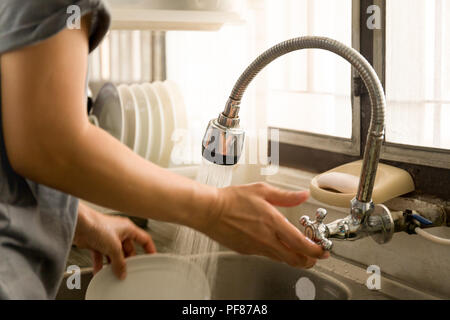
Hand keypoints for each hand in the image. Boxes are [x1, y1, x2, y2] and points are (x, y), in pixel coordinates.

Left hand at [73, 203, 155, 278]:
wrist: (79, 224)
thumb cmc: (97, 226)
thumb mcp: (114, 247)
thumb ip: (119, 262)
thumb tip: (122, 272)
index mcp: (128, 228)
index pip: (144, 239)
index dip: (149, 248)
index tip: (151, 257)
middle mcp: (119, 232)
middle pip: (128, 249)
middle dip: (127, 260)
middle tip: (128, 269)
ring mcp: (107, 238)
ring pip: (114, 254)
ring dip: (113, 263)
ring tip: (114, 272)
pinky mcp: (97, 242)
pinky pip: (102, 256)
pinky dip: (100, 264)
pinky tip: (100, 270)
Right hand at [201, 182, 328, 268]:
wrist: (209, 210)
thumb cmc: (232, 199)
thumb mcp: (262, 191)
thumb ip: (285, 196)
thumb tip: (303, 196)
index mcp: (272, 223)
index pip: (301, 244)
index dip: (316, 251)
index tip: (323, 251)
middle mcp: (266, 239)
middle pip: (294, 259)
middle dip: (308, 260)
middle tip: (314, 255)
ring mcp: (256, 248)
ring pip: (281, 259)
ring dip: (293, 257)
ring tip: (298, 249)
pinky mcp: (247, 251)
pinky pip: (267, 255)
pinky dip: (277, 253)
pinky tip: (275, 243)